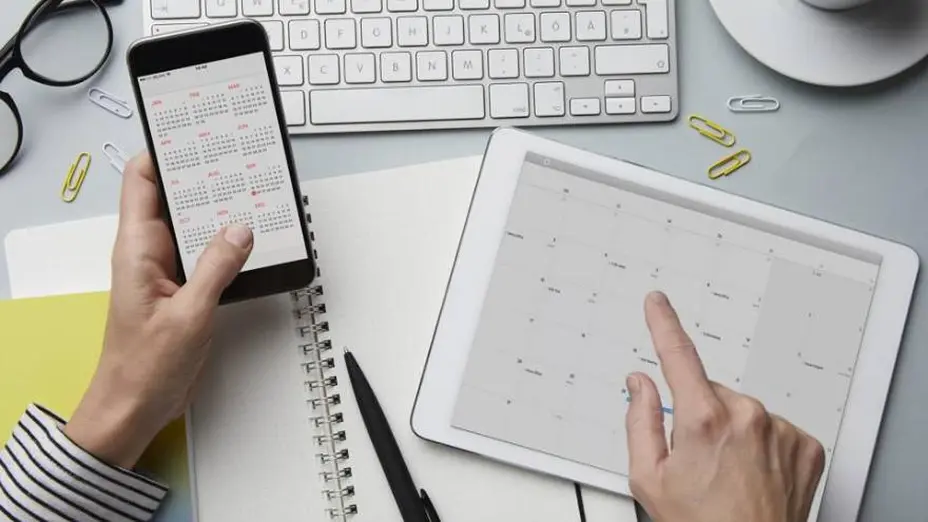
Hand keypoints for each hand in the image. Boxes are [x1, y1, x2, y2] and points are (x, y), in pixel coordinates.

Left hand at [64, 152, 253, 468]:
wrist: (136, 408)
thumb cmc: (143, 368)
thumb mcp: (187, 315)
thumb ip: (216, 268)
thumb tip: (240, 230)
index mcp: (137, 249)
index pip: (141, 181)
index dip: (164, 151)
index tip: (194, 132)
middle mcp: (150, 253)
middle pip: (175, 197)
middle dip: (204, 176)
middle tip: (236, 158)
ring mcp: (168, 270)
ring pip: (196, 225)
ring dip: (221, 212)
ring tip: (252, 194)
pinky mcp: (185, 289)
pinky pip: (208, 254)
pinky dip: (229, 244)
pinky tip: (252, 241)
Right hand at [626, 292, 825, 521]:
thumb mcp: (648, 478)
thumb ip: (640, 421)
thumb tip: (640, 385)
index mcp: (703, 420)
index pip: (677, 355)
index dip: (663, 322)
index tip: (657, 303)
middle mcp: (746, 416)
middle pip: (712, 392)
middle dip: (700, 414)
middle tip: (697, 459)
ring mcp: (780, 429)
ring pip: (744, 411)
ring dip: (733, 431)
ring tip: (728, 474)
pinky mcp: (805, 444)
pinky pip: (774, 428)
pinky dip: (762, 444)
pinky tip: (753, 474)